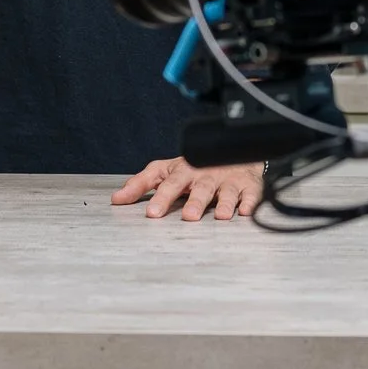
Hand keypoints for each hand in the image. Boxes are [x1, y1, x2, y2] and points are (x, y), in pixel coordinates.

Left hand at [111, 159, 263, 220]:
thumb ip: (142, 183)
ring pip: (227, 190)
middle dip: (195, 201)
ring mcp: (228, 179)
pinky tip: (247, 211)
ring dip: (225, 202)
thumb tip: (116, 198)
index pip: (170, 182)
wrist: (233, 151)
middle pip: (200, 187)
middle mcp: (206, 174)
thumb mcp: (167, 170)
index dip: (161, 196)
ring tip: (221, 216)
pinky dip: (250, 202)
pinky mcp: (248, 185)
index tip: (151, 213)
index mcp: (185, 171)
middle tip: (188, 217)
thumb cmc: (196, 166)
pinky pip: (251, 194)